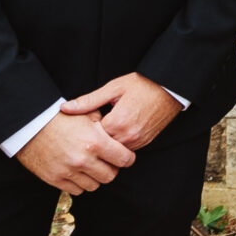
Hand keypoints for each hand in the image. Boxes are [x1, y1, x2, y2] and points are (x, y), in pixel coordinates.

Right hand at [17, 109, 138, 195]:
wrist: (31, 125)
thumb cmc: (61, 118)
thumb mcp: (87, 114)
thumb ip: (106, 126)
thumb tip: (120, 135)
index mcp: (95, 142)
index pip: (124, 159)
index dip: (127, 158)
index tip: (124, 157)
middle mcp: (84, 159)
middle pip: (110, 176)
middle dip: (112, 169)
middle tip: (107, 162)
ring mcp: (69, 171)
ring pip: (94, 186)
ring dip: (95, 177)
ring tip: (90, 166)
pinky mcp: (56, 179)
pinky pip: (77, 190)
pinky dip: (80, 183)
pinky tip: (77, 172)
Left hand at [65, 73, 183, 150]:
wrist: (170, 88)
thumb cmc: (142, 84)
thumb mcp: (113, 88)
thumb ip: (88, 101)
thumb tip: (65, 108)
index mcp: (117, 122)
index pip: (92, 137)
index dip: (84, 130)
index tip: (81, 124)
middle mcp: (128, 135)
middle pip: (102, 147)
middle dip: (95, 139)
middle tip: (89, 129)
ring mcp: (138, 140)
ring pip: (115, 150)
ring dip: (108, 142)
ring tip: (102, 130)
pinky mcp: (146, 142)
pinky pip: (127, 148)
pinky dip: (120, 142)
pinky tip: (116, 130)